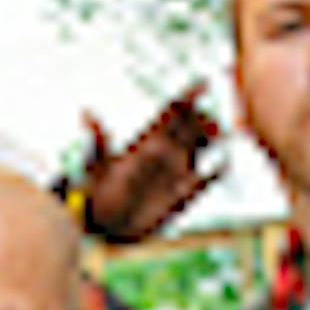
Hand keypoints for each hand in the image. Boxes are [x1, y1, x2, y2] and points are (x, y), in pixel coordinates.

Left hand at [78, 82, 222, 244]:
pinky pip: (205, 180)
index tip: (204, 82)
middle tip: (211, 123)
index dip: (189, 95)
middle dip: (205, 119)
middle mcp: (164, 152)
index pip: (172, 111)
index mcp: (147, 140)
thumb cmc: (97, 194)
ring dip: (213, 139)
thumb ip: (98, 140)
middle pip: (192, 125)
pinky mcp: (181, 195)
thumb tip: (85, 112)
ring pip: (201, 147)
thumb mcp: (96, 165)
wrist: (104, 226)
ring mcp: (174, 172)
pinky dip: (217, 172)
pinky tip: (224, 165)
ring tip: (220, 137)